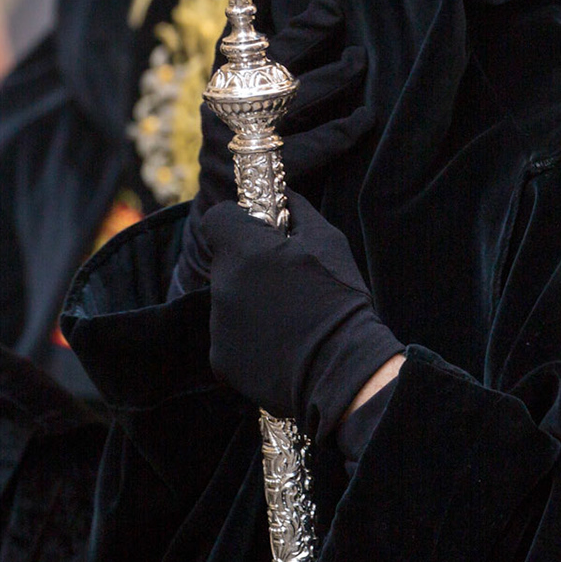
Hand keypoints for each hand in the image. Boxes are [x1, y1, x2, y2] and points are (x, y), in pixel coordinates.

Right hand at [176, 0, 372, 293]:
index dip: (268, 10)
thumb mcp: (245, 80)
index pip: (242, 36)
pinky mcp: (264, 173)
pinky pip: (312, 148)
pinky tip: (364, 117)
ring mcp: (243, 140)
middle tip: (342, 22)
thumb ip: (257, 32)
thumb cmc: (245, 128)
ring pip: (294, 100)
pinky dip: (343, 130)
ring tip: (359, 62)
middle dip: (308, 36)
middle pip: (269, 62)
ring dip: (334, 78)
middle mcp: (229, 105)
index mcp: (225, 79)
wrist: (227, 210)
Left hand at [204, 193, 403, 441]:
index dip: (237, 222)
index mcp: (246, 251)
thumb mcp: (328, 241)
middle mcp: (224, 285)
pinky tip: (279, 344)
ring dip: (249, 302)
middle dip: (248, 266)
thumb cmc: (340, 300)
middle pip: (225, 262)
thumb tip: (282, 192)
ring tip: (287, 318)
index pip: (217, 219)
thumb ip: (297, 209)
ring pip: (227, 300)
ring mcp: (218, 325)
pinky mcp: (220, 360)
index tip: (258, 233)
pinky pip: (229, 337)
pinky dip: (249, 338)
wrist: (343, 369)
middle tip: (285, 282)